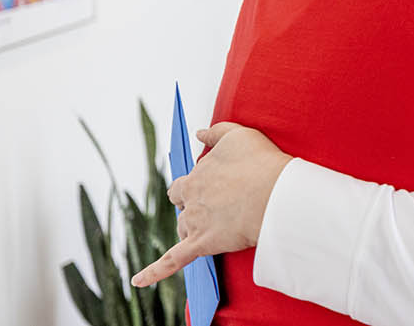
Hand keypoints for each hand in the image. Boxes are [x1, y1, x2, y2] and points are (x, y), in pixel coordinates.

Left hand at [130, 123, 291, 287]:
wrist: (275, 193)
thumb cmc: (261, 162)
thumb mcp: (238, 135)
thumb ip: (215, 132)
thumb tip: (198, 133)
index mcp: (195, 177)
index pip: (181, 186)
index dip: (191, 188)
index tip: (206, 189)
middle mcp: (190, 200)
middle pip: (180, 209)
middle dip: (190, 209)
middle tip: (213, 210)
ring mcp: (195, 224)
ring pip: (183, 230)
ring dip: (192, 231)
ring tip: (215, 232)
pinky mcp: (202, 244)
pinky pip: (172, 261)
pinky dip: (153, 272)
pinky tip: (138, 281)